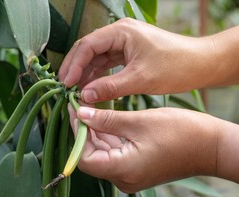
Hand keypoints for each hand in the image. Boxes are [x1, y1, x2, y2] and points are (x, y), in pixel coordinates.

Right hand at [58, 18, 237, 102]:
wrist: (200, 65)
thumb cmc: (175, 67)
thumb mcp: (140, 79)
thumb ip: (109, 87)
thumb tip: (84, 96)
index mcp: (121, 32)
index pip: (88, 45)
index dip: (74, 65)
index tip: (66, 83)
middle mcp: (119, 34)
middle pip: (88, 49)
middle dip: (75, 68)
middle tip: (64, 87)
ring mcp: (123, 43)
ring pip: (95, 57)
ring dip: (84, 73)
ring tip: (74, 91)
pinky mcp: (127, 54)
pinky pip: (105, 64)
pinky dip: (96, 76)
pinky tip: (89, 88)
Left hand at [68, 105, 221, 192]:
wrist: (213, 148)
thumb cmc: (181, 133)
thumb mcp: (139, 122)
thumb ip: (106, 120)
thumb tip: (82, 114)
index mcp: (122, 171)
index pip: (84, 158)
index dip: (77, 134)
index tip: (75, 111)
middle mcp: (123, 179)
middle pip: (92, 156)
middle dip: (85, 131)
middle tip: (80, 106)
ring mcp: (130, 176)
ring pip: (103, 154)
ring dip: (96, 133)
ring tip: (89, 109)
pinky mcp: (137, 170)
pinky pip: (116, 154)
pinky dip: (109, 138)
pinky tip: (104, 120)